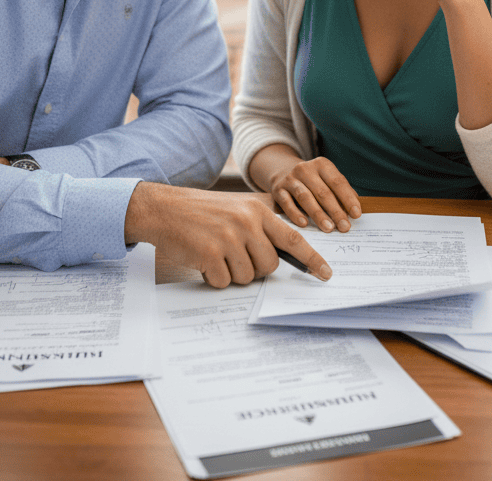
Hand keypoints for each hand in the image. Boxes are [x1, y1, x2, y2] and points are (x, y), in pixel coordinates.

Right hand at [124, 182, 331, 287]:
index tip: (326, 274)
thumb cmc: (201, 212)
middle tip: (234, 254)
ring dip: (232, 272)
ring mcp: (229, 238)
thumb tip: (282, 255)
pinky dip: (214, 277)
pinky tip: (204, 259)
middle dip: (255, 267)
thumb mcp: (236, 208)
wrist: (164, 209)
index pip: (293, 238)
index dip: (312, 259)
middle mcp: (247, 222)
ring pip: (247, 276)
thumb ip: (260, 226)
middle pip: (269, 265)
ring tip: (216, 252)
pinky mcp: (211, 254)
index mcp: (257, 210)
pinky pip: (224, 282)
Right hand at [249, 145, 361, 233]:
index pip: (337, 182)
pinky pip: (287, 203)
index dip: (348, 198)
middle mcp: (305, 169)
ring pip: (305, 197)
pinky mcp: (278, 190)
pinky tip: (304, 224)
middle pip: (323, 191)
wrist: (282, 171)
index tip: (356, 214)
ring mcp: (290, 179)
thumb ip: (341, 193)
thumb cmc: (312, 181)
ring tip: (329, 228)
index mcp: (322, 164)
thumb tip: (355, 210)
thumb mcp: (326, 180)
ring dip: (318, 214)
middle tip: (345, 227)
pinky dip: (295, 213)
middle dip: (335, 211)